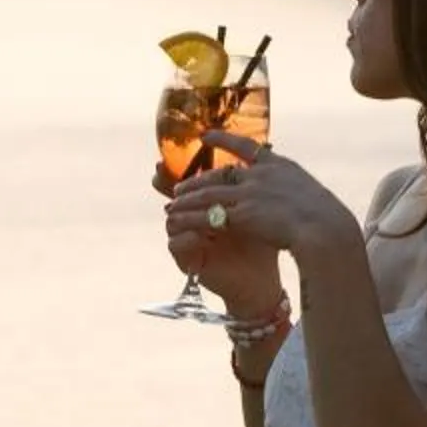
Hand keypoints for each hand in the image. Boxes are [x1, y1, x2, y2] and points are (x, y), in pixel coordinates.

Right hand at [154, 156, 284, 308]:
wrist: (261, 279)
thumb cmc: (263, 243)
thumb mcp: (259, 210)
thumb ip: (254, 185)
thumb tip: (266, 147)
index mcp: (210, 206)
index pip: (190, 183)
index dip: (178, 168)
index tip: (169, 156)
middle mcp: (195, 220)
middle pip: (175, 197)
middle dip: (169, 185)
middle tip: (160, 174)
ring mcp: (188, 239)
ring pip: (172, 219)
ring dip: (181, 213)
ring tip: (187, 208)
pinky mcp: (187, 259)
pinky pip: (176, 245)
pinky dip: (186, 238)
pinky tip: (198, 234)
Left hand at [161, 133, 355, 267]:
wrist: (326, 230)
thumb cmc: (329, 222)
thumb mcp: (315, 198)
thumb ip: (297, 195)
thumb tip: (298, 201)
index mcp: (282, 167)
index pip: (249, 147)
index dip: (225, 141)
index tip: (206, 135)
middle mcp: (262, 175)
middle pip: (221, 174)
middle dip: (198, 180)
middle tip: (179, 186)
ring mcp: (251, 192)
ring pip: (209, 193)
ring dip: (188, 198)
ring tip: (171, 203)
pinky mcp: (242, 213)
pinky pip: (208, 214)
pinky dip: (190, 217)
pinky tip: (177, 220)